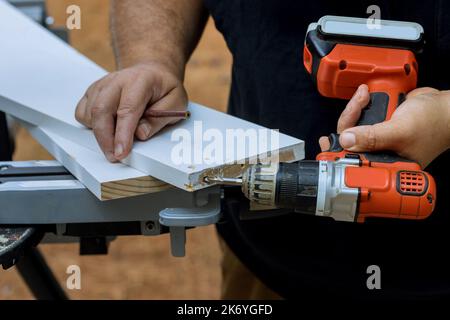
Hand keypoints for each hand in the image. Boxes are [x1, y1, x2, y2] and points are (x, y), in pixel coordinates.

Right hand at [75, 62, 187, 161]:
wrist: (151, 72)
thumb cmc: (164, 88)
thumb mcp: (176, 102)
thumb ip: (160, 119)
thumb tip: (141, 133)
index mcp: (140, 80)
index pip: (127, 109)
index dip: (122, 133)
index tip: (121, 151)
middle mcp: (117, 80)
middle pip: (101, 110)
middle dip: (105, 139)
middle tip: (114, 156)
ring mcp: (102, 85)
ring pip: (89, 113)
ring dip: (100, 134)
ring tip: (116, 141)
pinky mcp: (92, 92)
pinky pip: (82, 112)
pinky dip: (91, 126)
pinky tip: (108, 128)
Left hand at [319, 84, 449, 167]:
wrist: (445, 105)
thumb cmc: (433, 122)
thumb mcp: (400, 130)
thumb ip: (372, 137)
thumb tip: (346, 140)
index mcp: (384, 162)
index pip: (353, 158)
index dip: (338, 150)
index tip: (326, 141)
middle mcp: (378, 151)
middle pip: (348, 139)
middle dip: (349, 118)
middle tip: (358, 103)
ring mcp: (377, 137)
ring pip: (352, 125)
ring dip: (355, 108)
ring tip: (364, 95)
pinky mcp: (378, 123)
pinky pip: (360, 115)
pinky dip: (360, 103)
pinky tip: (365, 94)